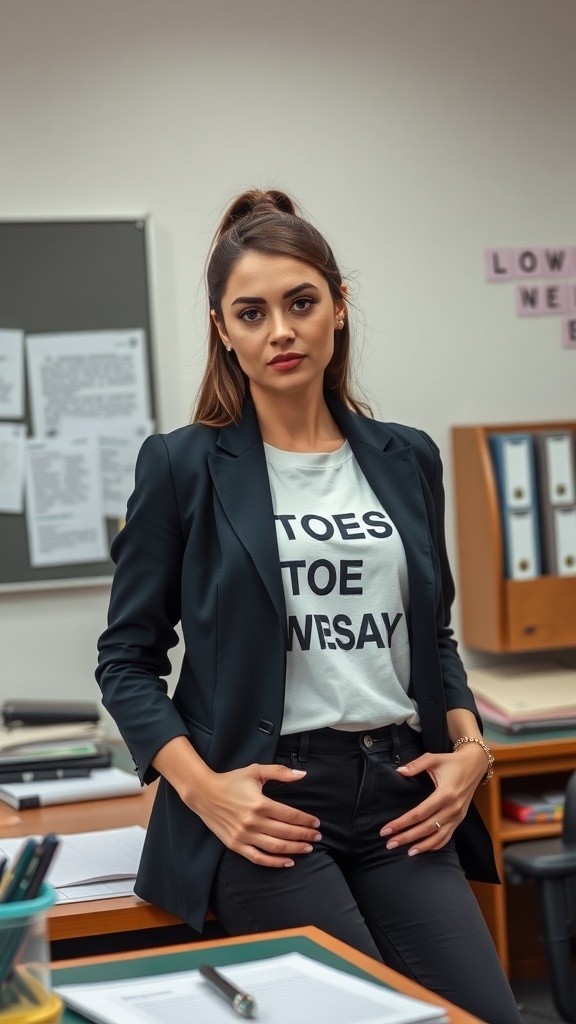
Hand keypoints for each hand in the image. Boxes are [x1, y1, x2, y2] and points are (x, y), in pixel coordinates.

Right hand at [193, 763, 321, 867]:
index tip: (316, 823)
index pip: (290, 815)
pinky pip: (258, 858)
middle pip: (285, 832)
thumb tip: (302, 774)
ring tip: (308, 848)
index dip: (305, 820)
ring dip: (294, 849)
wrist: (204, 793)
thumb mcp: (255, 771)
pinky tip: (288, 862)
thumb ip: (280, 772)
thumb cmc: (231, 781)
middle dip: (304, 835)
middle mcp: (253, 822)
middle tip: (317, 836)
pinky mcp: (235, 845)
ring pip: (275, 847)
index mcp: (260, 803)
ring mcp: (244, 836)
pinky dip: (274, 863)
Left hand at [379, 743, 486, 855]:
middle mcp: (453, 808)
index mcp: (445, 794)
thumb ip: (416, 764)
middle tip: (389, 844)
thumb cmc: (452, 762)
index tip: (386, 829)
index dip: (401, 823)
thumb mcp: (434, 758)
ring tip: (406, 852)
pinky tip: (423, 848)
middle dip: (406, 837)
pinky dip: (435, 845)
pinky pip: (447, 837)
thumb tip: (400, 771)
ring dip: (421, 846)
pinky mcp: (460, 819)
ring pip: (438, 837)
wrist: (474, 765)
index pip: (419, 813)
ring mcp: (458, 816)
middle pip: (426, 828)